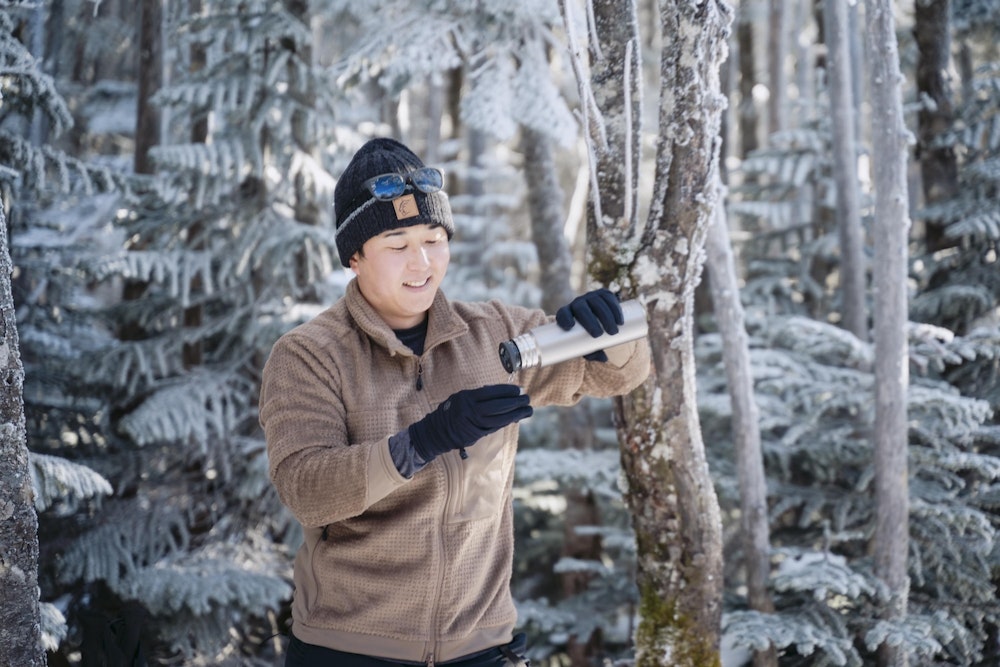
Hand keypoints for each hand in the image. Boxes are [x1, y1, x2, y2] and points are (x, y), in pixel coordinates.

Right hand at [409, 384, 532, 460]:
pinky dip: (507, 422)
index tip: (518, 390)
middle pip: (498, 406)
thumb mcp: (461, 398)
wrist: (436, 432)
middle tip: (527, 399)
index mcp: (466, 397)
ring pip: (499, 419)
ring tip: (528, 410)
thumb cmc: (451, 411)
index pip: (491, 392)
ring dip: (516, 414)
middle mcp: (470, 410)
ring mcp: (473, 424)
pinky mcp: (476, 435)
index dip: (507, 391)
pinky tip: (516, 418)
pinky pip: (495, 427)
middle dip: (515, 403)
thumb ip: (479, 396)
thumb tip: (502, 394)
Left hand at [555, 289, 623, 361]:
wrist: (600, 320)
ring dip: (606, 316)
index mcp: (567, 314)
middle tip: (598, 334)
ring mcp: (590, 297)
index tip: (570, 327)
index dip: (565, 318)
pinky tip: (619, 320)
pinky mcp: (603, 294)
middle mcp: (577, 303)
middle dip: (590, 320)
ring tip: (613, 331)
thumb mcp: (587, 344)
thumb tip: (604, 359)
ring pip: (596, 303)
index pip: (563, 313)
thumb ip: (592, 352)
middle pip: (581, 308)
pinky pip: (608, 298)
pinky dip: (615, 309)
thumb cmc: (588, 336)